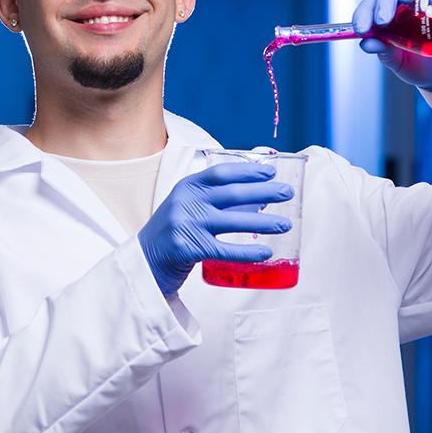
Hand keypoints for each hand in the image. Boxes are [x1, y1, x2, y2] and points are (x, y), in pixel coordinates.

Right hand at [138, 163, 293, 295]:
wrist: (144, 262)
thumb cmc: (173, 233)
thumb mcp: (185, 207)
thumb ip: (210, 199)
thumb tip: (255, 197)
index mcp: (186, 187)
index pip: (221, 173)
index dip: (248, 171)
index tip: (271, 171)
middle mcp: (186, 202)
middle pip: (233, 194)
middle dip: (265, 192)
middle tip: (287, 193)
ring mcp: (187, 225)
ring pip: (235, 221)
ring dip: (265, 223)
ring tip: (286, 225)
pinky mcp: (189, 249)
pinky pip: (226, 250)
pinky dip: (249, 252)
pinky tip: (267, 252)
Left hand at [353, 0, 431, 94]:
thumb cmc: (417, 64)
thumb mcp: (397, 61)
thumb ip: (384, 51)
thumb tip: (366, 43)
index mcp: (387, 12)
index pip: (371, 3)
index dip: (363, 13)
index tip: (361, 29)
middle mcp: (406, 1)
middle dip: (385, 0)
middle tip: (383, 20)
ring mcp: (431, 0)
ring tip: (406, 0)